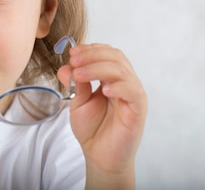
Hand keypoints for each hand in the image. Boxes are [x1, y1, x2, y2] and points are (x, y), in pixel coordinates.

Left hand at [57, 43, 146, 188]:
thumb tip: (66, 66)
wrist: (99, 155)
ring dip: (98, 68)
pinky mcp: (138, 109)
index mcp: (111, 77)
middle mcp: (124, 82)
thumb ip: (75, 83)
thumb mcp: (78, 101)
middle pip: (115, 57)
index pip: (107, 53)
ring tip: (80, 75)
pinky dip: (118, 87)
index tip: (72, 53)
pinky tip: (103, 90)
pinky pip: (133, 91)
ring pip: (122, 71)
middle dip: (92, 55)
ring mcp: (132, 95)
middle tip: (74, 60)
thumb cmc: (92, 127)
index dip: (90, 49)